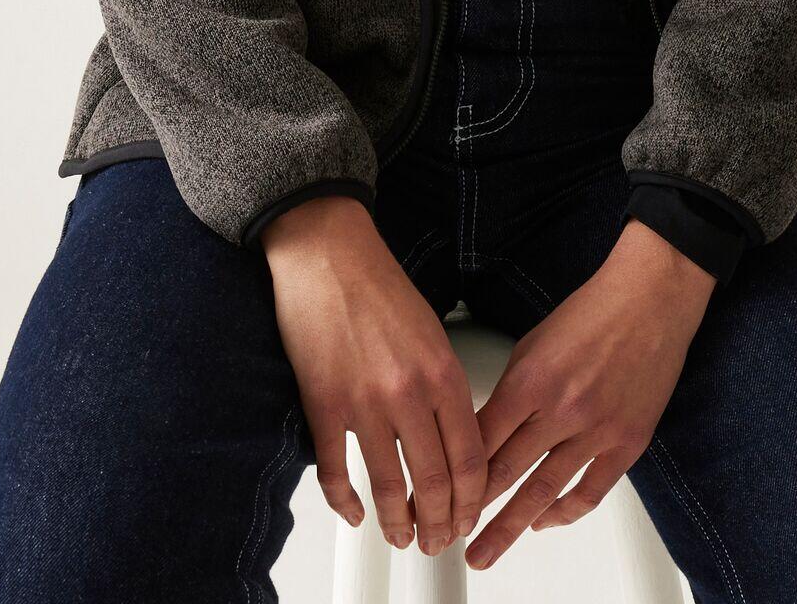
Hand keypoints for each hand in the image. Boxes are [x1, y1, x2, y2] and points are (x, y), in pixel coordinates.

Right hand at [261, 195, 487, 556]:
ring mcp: (364, 404)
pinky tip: (355, 512)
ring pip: (390, 487)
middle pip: (435, 481)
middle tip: (441, 540)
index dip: (473, 499)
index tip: (470, 516)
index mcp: (442, 372)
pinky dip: (346, 502)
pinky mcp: (324, 407)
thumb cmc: (379, 285)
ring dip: (399, 523)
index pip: (471, 457)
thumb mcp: (433, 331)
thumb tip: (453, 437)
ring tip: (404, 537)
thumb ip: (445, 384)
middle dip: (442, 523)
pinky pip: (337, 472)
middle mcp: (408, 393)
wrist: (328, 255)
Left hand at [463, 217, 715, 570]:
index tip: (439, 493)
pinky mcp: (626, 442)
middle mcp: (561, 409)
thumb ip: (511, 391)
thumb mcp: (532, 344)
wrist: (650, 300)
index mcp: (531, 380)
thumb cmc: (593, 312)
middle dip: (472, 511)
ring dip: (510, 528)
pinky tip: (544, 522)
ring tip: (486, 552)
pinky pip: (590, 491)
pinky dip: (564, 513)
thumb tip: (487, 430)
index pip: (481, 440)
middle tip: (448, 535)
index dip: (456, 473)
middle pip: (505, 473)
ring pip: (543, 493)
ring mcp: (596, 430)